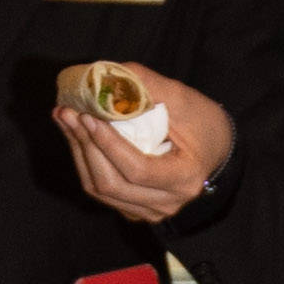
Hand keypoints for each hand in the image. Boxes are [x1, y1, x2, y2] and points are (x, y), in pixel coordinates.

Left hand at [58, 63, 224, 220]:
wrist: (217, 149)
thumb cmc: (204, 123)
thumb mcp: (182, 98)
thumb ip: (144, 85)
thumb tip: (102, 73)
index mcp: (184, 179)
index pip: (136, 170)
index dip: (107, 144)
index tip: (88, 115)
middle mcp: (167, 203)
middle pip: (111, 184)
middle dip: (84, 145)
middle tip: (66, 112)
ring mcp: (150, 210)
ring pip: (102, 189)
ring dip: (79, 152)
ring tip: (66, 119)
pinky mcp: (136, 208)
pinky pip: (103, 190)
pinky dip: (86, 162)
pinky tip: (77, 136)